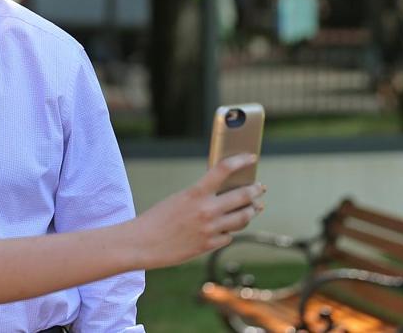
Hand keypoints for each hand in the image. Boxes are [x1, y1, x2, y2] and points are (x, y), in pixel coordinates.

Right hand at [135, 153, 264, 268]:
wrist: (142, 243)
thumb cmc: (157, 219)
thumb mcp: (179, 199)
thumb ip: (201, 196)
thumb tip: (225, 194)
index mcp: (195, 193)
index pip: (223, 169)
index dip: (241, 161)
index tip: (251, 157)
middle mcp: (206, 210)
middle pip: (243, 196)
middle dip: (255, 191)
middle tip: (260, 188)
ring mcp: (210, 229)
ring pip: (243, 218)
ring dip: (251, 211)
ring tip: (254, 208)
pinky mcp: (209, 245)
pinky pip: (229, 236)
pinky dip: (231, 230)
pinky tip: (230, 227)